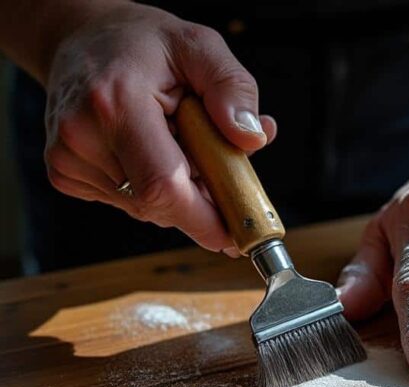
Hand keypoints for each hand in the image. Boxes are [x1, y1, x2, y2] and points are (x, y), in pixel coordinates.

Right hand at [41, 1, 275, 254]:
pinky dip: (151, 187)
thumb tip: (252, 138)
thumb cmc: (145, 45)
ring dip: (177, 190)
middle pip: (158, 204)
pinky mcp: (65, 174)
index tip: (237, 234)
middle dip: (200, 199)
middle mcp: (82, 136)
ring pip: (145, 207)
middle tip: (217, 164)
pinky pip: (128, 202)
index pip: (163, 185)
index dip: (204, 219)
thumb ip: (233, 89)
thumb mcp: (200, 47)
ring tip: (175, 141)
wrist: (81, 39)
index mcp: (116, 102)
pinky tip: (149, 150)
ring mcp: (67, 159)